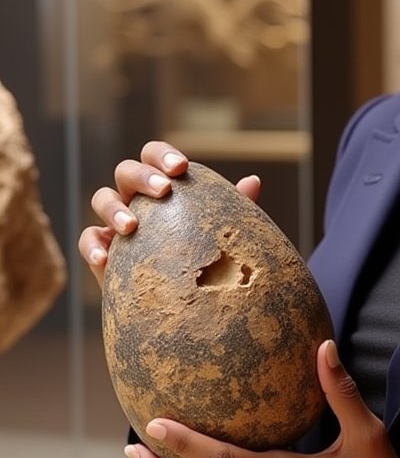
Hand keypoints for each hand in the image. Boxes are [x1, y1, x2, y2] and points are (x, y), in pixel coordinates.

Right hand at [78, 140, 261, 284]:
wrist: (185, 302)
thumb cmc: (206, 256)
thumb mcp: (221, 233)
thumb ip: (234, 207)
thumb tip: (253, 181)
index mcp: (162, 184)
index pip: (154, 155)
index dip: (162, 155)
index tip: (181, 167)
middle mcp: (136, 197)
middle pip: (126, 170)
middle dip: (142, 176)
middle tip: (163, 190)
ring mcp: (115, 222)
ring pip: (101, 198)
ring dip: (114, 208)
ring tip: (132, 226)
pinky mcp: (102, 250)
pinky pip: (88, 239)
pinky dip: (92, 246)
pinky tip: (105, 259)